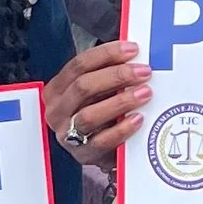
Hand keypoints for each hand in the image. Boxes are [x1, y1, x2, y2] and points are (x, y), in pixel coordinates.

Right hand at [42, 35, 153, 166]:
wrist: (98, 150)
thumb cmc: (98, 114)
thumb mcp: (97, 92)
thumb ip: (108, 74)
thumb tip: (135, 56)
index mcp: (57, 89)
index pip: (79, 65)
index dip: (107, 54)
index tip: (132, 49)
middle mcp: (57, 110)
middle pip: (83, 86)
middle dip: (117, 76)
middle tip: (143, 72)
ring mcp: (67, 134)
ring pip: (89, 115)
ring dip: (120, 102)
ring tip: (144, 93)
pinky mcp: (82, 154)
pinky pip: (101, 141)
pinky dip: (122, 129)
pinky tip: (138, 119)